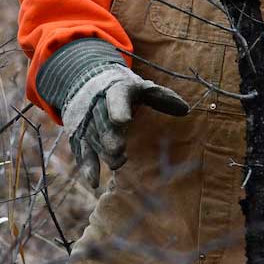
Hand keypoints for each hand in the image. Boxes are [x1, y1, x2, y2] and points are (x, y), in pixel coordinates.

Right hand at [65, 67, 188, 187]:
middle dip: (109, 135)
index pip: (116, 97)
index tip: (124, 120)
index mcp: (115, 89)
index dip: (119, 108)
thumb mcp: (141, 88)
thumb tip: (185, 109)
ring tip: (118, 164)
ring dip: (103, 152)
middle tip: (118, 148)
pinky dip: (87, 167)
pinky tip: (93, 182)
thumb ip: (160, 97)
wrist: (84, 82)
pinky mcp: (78, 135)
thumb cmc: (123, 90)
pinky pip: (82, 152)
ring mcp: (86, 121)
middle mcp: (97, 105)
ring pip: (93, 138)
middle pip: (102, 120)